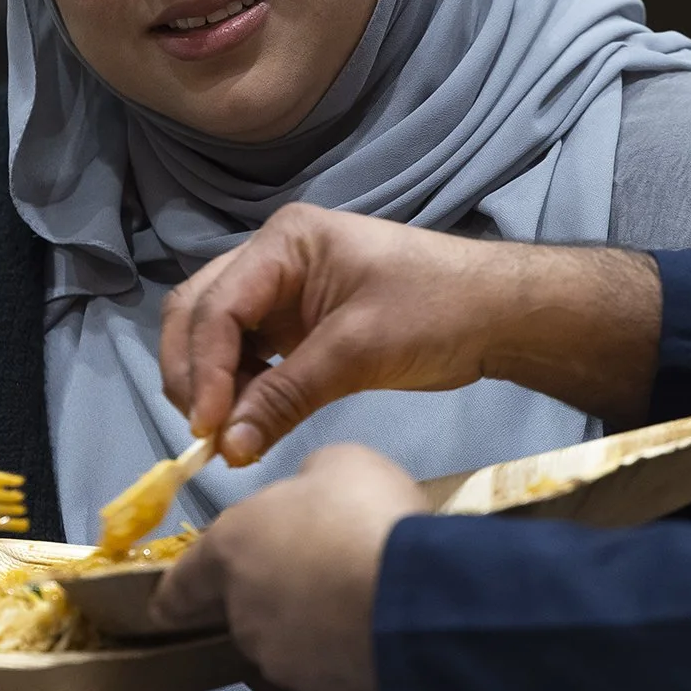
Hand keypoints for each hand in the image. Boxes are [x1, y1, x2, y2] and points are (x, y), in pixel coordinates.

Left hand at [148, 443, 429, 690]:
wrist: (412, 594)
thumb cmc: (364, 514)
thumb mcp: (338, 464)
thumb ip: (308, 483)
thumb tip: (309, 498)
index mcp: (232, 547)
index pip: (184, 580)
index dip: (177, 593)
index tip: (165, 608)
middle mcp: (242, 610)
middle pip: (244, 608)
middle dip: (273, 595)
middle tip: (319, 574)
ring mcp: (278, 658)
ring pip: (284, 643)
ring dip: (308, 627)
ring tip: (357, 606)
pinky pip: (324, 670)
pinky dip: (341, 656)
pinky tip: (375, 635)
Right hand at [160, 204, 662, 464]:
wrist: (498, 313)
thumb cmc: (437, 310)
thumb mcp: (359, 351)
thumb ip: (286, 396)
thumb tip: (227, 448)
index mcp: (284, 242)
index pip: (217, 305)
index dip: (202, 369)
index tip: (208, 428)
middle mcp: (272, 259)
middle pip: (198, 312)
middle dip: (192, 373)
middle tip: (207, 434)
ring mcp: (282, 291)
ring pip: (214, 336)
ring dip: (211, 385)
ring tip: (230, 436)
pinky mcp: (296, 324)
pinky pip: (246, 355)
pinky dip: (239, 389)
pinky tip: (251, 423)